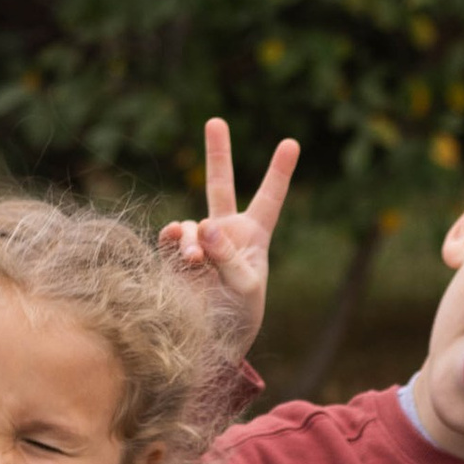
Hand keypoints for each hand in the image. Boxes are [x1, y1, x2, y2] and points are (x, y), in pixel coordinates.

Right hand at [159, 118, 299, 352]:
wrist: (213, 343)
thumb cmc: (240, 317)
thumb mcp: (244, 288)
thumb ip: (226, 256)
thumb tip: (203, 226)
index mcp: (254, 236)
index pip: (269, 198)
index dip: (279, 171)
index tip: (291, 143)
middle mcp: (226, 232)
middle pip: (220, 185)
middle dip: (217, 153)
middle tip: (215, 121)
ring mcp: (200, 242)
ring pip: (190, 224)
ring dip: (189, 238)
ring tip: (194, 261)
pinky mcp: (177, 256)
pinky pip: (171, 238)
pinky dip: (173, 242)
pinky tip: (180, 255)